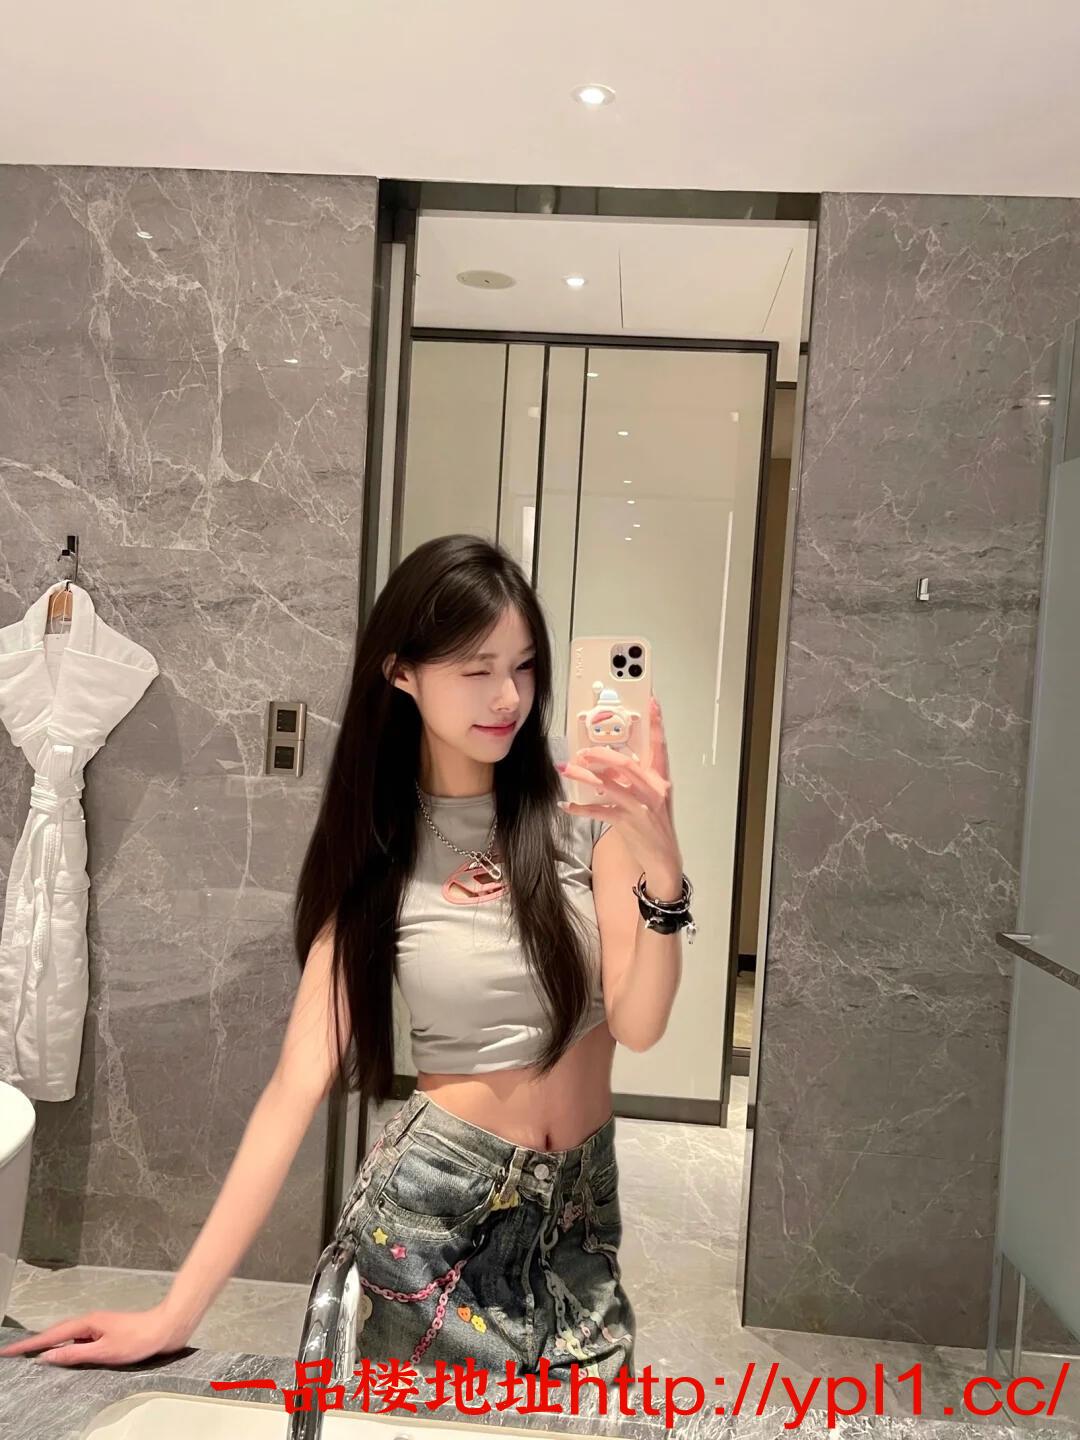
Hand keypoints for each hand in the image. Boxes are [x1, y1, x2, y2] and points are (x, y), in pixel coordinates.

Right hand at [0, 1301, 192, 1366]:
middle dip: (34, 1343)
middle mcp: (90, 1322)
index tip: (9, 1351)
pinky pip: (79, 1339)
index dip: (29, 1345)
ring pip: (67, 1336)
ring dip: (50, 1343)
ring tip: (31, 1353)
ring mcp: (97, 1326)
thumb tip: (47, 1356)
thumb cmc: (138, 1339)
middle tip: (14, 1353)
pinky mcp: (105, 1332)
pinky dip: (66, 1345)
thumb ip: (74, 1354)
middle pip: (56, 1333)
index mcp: (87, 1324)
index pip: (51, 1336)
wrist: (165, 1329)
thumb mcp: (103, 1352)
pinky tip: (64, 1354)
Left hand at [558, 695, 682, 888]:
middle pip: (625, 764)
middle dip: (600, 755)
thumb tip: (607, 765)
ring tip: (566, 770)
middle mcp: (653, 790)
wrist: (664, 859)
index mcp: (660, 780)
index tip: (652, 703)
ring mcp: (640, 806)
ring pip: (608, 785)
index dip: (656, 724)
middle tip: (582, 752)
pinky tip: (567, 805)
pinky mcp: (627, 823)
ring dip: (583, 776)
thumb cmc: (655, 826)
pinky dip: (580, 807)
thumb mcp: (651, 798)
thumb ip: (633, 780)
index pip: (660, 747)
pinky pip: (598, 811)